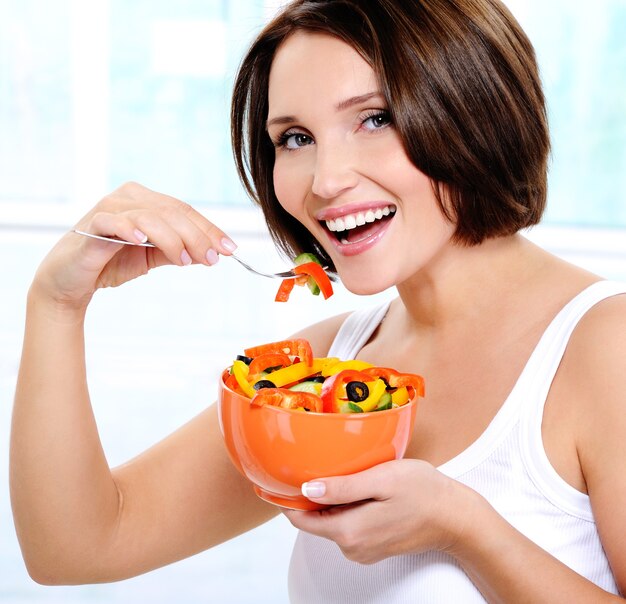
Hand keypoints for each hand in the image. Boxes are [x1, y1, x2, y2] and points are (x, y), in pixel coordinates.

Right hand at [32, 182, 236, 309]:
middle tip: (212, 259)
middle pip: (173, 212)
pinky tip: (143, 241)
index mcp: (146, 201)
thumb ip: (177, 251)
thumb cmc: (111, 263)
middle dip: (197, 237)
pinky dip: (130, 229)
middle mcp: (129, 197)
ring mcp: (109, 208)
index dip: (209, 229)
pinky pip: (113, 221)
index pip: (185, 211)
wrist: (72, 281)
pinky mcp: (91, 225)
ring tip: (186, 261)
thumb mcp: (152, 257)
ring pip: (151, 216)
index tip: (229, 249)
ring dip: (173, 239)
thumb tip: (210, 254)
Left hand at [283, 459, 475, 564]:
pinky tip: (366, 489)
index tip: (280, 478)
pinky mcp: (373, 546)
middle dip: (314, 494)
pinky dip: (349, 506)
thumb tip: (306, 491)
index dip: (287, 499)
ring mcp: (363, 550)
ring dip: (334, 499)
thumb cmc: (424, 493)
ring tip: (353, 474)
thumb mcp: (381, 480)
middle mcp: (352, 548)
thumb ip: (341, 488)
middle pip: (315, 520)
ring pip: (332, 521)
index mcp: (349, 531)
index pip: (300, 520)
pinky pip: (349, 525)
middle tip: (324, 464)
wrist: (456, 518)